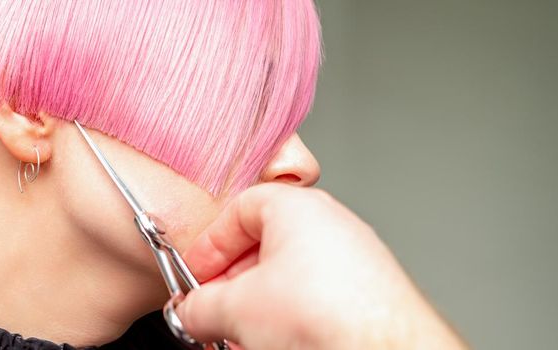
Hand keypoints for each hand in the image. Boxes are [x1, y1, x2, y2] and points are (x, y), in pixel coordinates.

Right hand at [177, 184, 464, 349]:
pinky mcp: (368, 295)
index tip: (196, 275)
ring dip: (258, 308)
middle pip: (265, 247)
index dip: (210, 245)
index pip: (240, 209)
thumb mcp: (235, 308)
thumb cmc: (326, 314)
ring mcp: (354, 261)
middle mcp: (332, 226)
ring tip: (242, 336)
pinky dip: (289, 319)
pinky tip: (275, 342)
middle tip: (213, 313)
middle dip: (232, 285)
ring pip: (290, 278)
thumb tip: (189, 312)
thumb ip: (200, 306)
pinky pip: (316, 299)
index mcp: (298, 208)